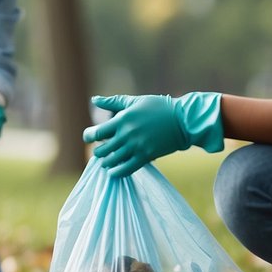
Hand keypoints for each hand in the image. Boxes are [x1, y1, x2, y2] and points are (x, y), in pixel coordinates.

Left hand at [81, 92, 223, 177]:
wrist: (182, 120)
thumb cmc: (158, 107)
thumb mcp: (134, 101)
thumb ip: (113, 102)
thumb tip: (94, 99)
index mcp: (122, 119)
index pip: (96, 133)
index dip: (89, 136)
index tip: (90, 137)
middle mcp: (127, 134)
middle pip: (102, 150)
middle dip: (98, 151)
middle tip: (102, 150)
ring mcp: (136, 147)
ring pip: (112, 161)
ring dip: (106, 162)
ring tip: (108, 160)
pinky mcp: (146, 156)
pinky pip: (126, 169)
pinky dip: (117, 172)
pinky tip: (113, 172)